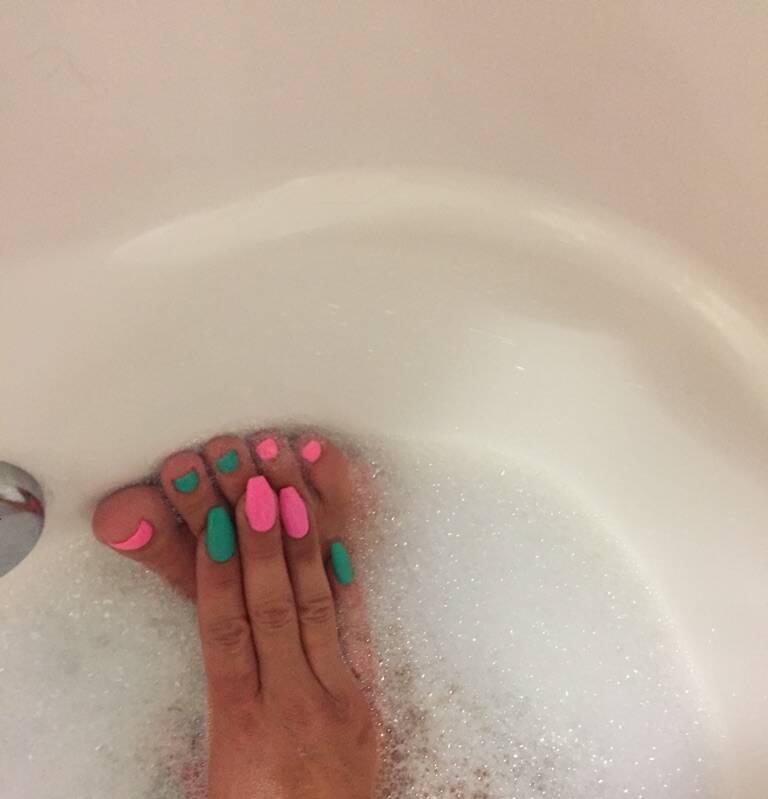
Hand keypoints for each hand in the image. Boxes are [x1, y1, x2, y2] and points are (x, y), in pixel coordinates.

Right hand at [196, 473, 377, 798]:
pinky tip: (342, 546)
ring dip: (303, 544)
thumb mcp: (217, 767)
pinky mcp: (368, 702)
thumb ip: (219, 693)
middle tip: (255, 478)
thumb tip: (213, 632)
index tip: (218, 518)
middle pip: (271, 603)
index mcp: (241, 725)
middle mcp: (291, 701)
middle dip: (262, 536)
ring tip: (294, 490)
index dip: (220, 569)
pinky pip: (357, 636)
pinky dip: (349, 588)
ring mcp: (336, 697)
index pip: (226, 629)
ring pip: (316, 606)